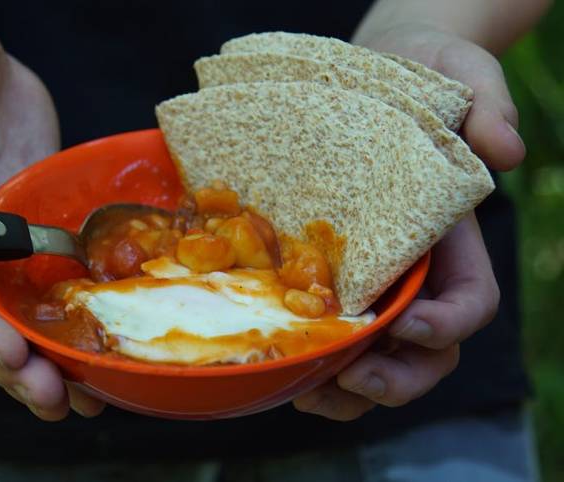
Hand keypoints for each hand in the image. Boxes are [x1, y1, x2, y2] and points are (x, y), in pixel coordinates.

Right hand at [0, 1, 103, 419]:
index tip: (10, 350)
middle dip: (16, 363)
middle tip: (55, 399)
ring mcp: (3, 238)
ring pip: (22, 312)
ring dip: (50, 357)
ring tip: (85, 395)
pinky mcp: (38, 228)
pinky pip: (54, 283)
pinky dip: (75, 317)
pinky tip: (102, 345)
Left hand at [294, 26, 510, 419]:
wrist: (369, 82)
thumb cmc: (420, 79)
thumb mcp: (462, 75)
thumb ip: (488, 107)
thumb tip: (506, 152)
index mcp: (452, 245)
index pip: (470, 303)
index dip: (447, 324)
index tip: (408, 323)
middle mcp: (415, 276)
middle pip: (425, 353)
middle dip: (396, 377)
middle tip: (352, 376)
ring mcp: (372, 286)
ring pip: (376, 360)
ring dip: (347, 389)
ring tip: (308, 392)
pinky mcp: (329, 283)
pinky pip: (332, 340)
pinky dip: (315, 364)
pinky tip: (284, 366)